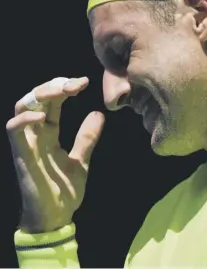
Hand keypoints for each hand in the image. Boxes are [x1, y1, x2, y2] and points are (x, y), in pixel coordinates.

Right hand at [6, 77, 104, 232]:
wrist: (57, 218)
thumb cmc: (64, 190)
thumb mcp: (81, 159)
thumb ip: (86, 138)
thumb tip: (98, 113)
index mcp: (48, 133)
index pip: (51, 102)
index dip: (64, 88)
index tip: (85, 82)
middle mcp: (35, 134)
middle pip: (35, 99)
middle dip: (53, 85)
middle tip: (76, 83)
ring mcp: (27, 144)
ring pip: (21, 108)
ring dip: (40, 95)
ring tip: (63, 91)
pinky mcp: (22, 157)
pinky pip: (14, 132)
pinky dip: (25, 120)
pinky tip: (44, 115)